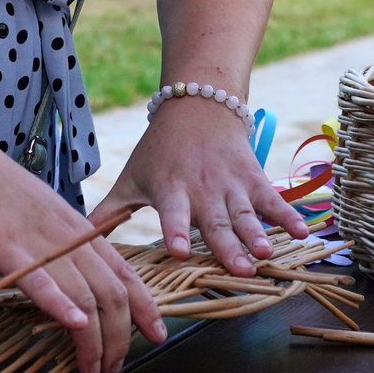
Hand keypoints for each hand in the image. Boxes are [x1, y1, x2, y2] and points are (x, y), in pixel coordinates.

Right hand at [0, 143, 164, 372]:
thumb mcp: (43, 215)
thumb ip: (62, 245)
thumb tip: (75, 276)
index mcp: (79, 230)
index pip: (125, 273)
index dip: (145, 308)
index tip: (156, 335)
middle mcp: (69, 238)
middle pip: (111, 293)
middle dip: (119, 337)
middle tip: (114, 367)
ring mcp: (40, 243)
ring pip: (83, 295)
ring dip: (94, 339)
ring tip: (93, 369)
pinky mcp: (7, 249)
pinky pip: (41, 280)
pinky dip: (61, 304)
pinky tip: (74, 326)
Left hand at [92, 98, 308, 270]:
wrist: (198, 103)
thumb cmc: (159, 149)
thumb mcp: (131, 178)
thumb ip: (106, 213)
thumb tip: (69, 244)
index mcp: (171, 190)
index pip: (173, 214)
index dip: (177, 231)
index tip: (180, 251)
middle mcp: (203, 189)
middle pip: (216, 221)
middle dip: (227, 246)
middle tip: (240, 269)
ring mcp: (231, 183)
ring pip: (246, 212)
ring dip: (258, 233)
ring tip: (267, 253)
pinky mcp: (254, 177)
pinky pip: (273, 198)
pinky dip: (289, 215)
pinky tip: (304, 232)